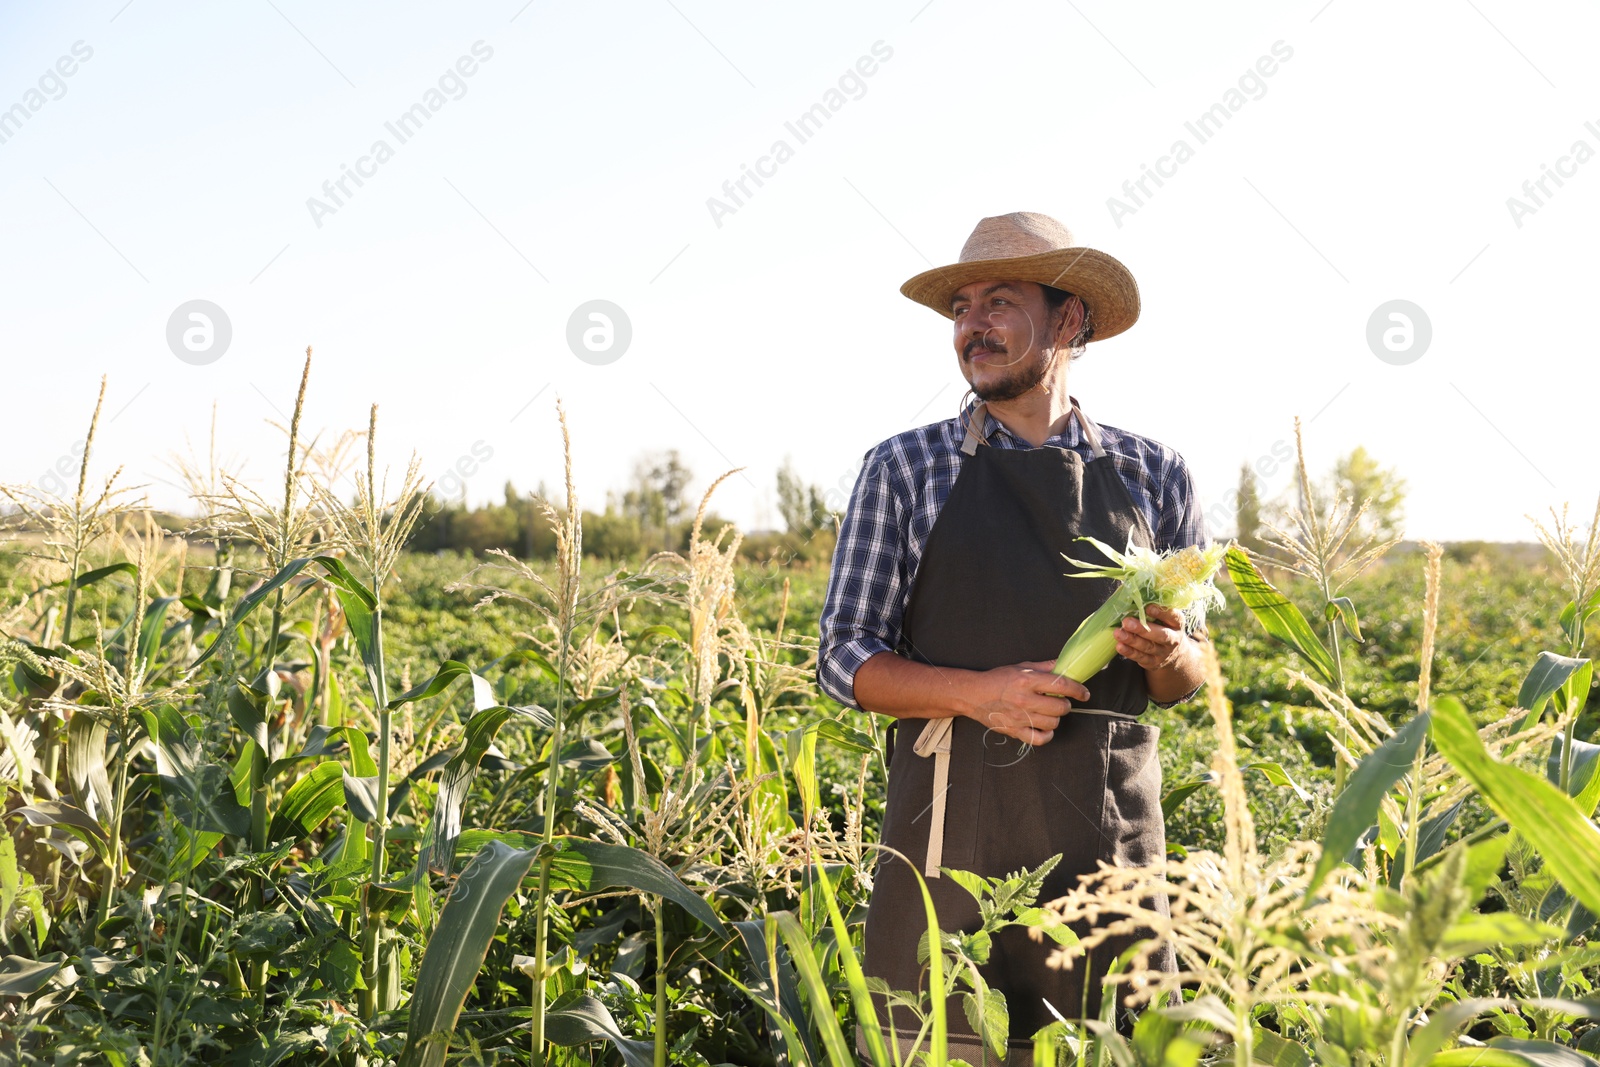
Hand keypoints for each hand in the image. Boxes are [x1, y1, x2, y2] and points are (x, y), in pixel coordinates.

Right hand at [963, 661, 1090, 745]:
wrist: (974, 695)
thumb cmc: (997, 680)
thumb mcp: (1020, 668)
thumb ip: (1044, 667)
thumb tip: (1063, 664)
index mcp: (1027, 681)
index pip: (1062, 686)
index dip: (1078, 690)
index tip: (1084, 693)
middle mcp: (1025, 700)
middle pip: (1060, 707)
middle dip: (1065, 704)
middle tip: (1061, 702)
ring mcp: (1020, 717)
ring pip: (1053, 723)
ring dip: (1056, 718)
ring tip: (1050, 713)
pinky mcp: (1015, 731)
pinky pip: (1040, 739)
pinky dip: (1047, 735)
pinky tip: (1045, 728)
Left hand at [1114, 604, 1192, 670]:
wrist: (1175, 655)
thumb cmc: (1164, 627)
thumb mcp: (1165, 618)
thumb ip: (1153, 606)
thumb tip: (1132, 590)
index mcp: (1176, 624)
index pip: (1173, 617)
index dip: (1162, 612)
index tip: (1148, 607)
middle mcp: (1173, 639)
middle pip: (1161, 635)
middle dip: (1143, 629)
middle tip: (1127, 622)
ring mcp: (1163, 652)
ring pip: (1148, 647)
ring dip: (1132, 640)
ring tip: (1118, 633)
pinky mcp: (1153, 662)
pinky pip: (1141, 658)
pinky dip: (1129, 652)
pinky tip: (1119, 646)